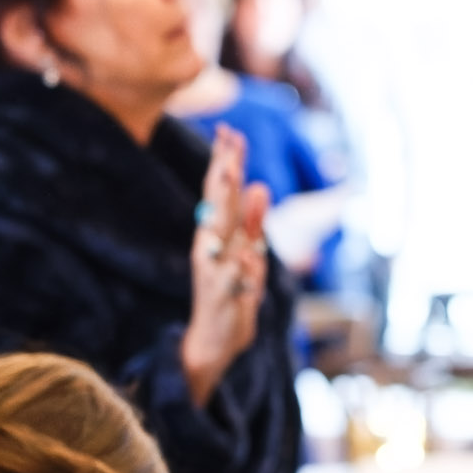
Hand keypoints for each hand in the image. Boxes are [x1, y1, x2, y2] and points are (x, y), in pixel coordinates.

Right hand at [179, 125, 269, 402]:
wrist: (213, 342)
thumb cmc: (232, 295)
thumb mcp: (249, 254)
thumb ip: (254, 223)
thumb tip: (261, 185)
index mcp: (217, 235)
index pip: (219, 192)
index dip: (225, 162)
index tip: (229, 130)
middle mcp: (211, 247)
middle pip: (217, 203)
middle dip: (223, 171)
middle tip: (227, 142)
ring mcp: (214, 272)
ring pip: (220, 234)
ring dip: (224, 206)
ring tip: (229, 178)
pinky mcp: (222, 298)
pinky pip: (232, 280)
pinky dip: (239, 267)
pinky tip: (247, 255)